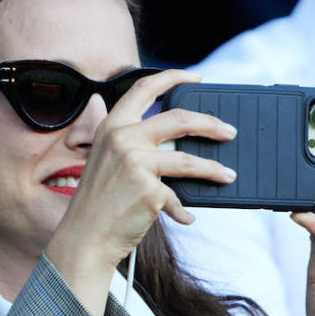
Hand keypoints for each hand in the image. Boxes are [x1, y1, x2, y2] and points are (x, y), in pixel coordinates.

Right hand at [46, 69, 236, 315]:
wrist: (85, 238)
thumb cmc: (99, 203)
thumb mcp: (109, 162)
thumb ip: (135, 145)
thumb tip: (179, 143)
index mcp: (112, 127)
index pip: (144, 88)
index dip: (173, 78)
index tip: (196, 78)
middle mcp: (123, 139)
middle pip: (179, 119)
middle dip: (211, 124)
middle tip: (229, 132)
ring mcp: (136, 163)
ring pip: (190, 160)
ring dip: (214, 169)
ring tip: (229, 175)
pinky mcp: (150, 191)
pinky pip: (179, 198)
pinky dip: (183, 211)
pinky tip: (186, 218)